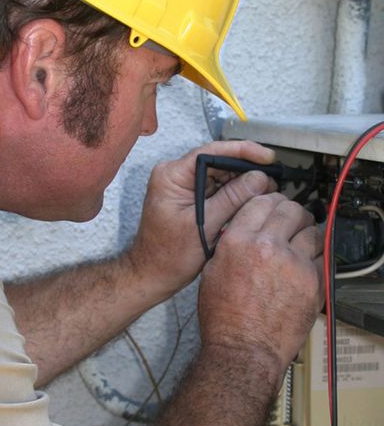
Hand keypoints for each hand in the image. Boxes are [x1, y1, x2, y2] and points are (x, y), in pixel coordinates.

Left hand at [128, 140, 277, 296]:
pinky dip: (234, 193)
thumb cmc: (168, 255)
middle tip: (273, 180)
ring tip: (267, 191)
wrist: (152, 274)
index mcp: (171, 176)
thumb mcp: (204, 226)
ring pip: (219, 174)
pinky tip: (252, 200)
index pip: (210, 152)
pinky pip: (216, 188)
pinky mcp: (189, 197)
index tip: (267, 157)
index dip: (241, 151)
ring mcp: (182, 185)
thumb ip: (231, 199)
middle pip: (217, 161)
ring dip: (243, 182)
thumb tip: (258, 178)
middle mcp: (175, 175)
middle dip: (246, 169)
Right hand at [198, 192, 323, 378]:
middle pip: (289, 208)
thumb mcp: (212, 270)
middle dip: (291, 210)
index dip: (268, 200)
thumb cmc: (224, 316)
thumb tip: (241, 230)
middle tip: (291, 217)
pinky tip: (306, 260)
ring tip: (302, 237)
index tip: (272, 203)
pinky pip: (322, 255)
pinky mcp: (313, 281)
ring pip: (311, 229)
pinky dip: (316, 254)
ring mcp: (293, 263)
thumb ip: (229, 243)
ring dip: (306, 230)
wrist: (244, 348)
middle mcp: (266, 246)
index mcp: (238, 240)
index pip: (260, 201)